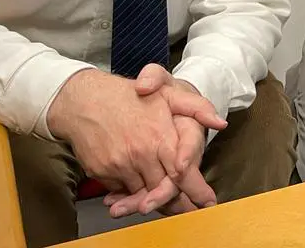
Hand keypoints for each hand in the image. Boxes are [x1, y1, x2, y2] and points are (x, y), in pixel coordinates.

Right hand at [46, 69, 223, 214]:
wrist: (84, 100)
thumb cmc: (130, 96)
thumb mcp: (169, 93)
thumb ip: (198, 108)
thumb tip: (221, 122)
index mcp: (160, 137)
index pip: (183, 173)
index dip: (197, 190)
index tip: (208, 203)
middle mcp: (140, 154)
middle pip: (163, 189)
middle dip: (178, 202)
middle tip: (191, 211)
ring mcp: (119, 164)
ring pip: (142, 193)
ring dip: (153, 200)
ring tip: (167, 206)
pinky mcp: (101, 172)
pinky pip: (121, 190)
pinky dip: (130, 193)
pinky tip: (138, 192)